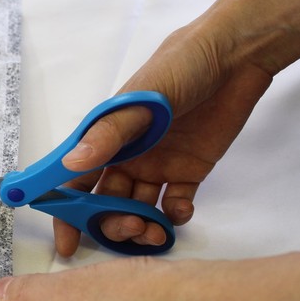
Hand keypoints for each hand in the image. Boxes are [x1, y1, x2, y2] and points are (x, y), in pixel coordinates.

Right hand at [55, 25, 272, 254]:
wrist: (233, 56)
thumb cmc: (178, 69)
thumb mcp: (139, 101)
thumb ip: (108, 135)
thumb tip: (70, 164)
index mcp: (105, 140)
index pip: (75, 182)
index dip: (66, 214)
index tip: (66, 244)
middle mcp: (126, 157)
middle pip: (107, 204)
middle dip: (113, 224)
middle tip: (131, 228)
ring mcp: (157, 166)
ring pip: (139, 209)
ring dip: (143, 225)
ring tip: (155, 230)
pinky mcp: (188, 170)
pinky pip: (174, 203)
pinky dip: (174, 216)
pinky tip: (180, 211)